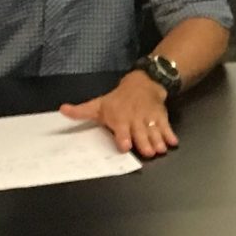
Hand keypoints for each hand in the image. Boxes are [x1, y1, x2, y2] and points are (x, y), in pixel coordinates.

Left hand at [60, 72, 176, 156]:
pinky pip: (166, 127)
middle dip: (145, 143)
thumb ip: (81, 112)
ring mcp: (149, 119)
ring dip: (158, 141)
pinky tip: (173, 142)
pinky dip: (170, 134)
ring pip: (154, 132)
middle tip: (149, 152)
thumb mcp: (98, 104)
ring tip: (160, 149)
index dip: (123, 137)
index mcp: (119, 118)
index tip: (125, 146)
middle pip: (140, 133)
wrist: (142, 84)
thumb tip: (62, 110)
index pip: (121, 129)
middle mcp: (135, 119)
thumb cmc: (118, 100)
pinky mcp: (161, 117)